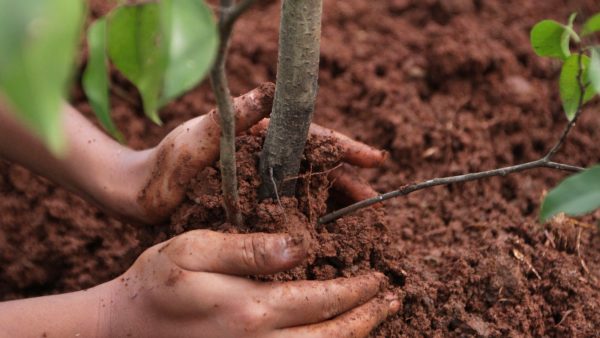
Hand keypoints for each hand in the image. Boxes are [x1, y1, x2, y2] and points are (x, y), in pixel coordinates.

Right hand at [101, 230, 399, 336]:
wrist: (122, 332)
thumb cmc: (156, 285)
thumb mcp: (195, 250)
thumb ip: (249, 249)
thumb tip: (301, 245)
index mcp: (250, 308)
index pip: (323, 298)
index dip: (357, 288)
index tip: (379, 276)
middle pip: (333, 336)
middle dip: (369, 316)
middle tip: (393, 298)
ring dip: (355, 337)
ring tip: (377, 317)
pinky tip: (336, 336)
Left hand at [130, 84, 386, 223]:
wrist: (139, 196)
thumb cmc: (164, 163)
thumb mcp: (197, 136)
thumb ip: (234, 117)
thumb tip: (270, 91)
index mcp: (259, 136)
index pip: (310, 137)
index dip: (344, 147)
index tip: (373, 159)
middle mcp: (264, 158)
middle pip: (315, 166)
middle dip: (346, 179)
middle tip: (373, 197)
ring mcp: (259, 184)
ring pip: (305, 190)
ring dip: (333, 202)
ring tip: (359, 218)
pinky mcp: (252, 208)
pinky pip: (287, 212)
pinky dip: (308, 220)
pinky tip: (325, 234)